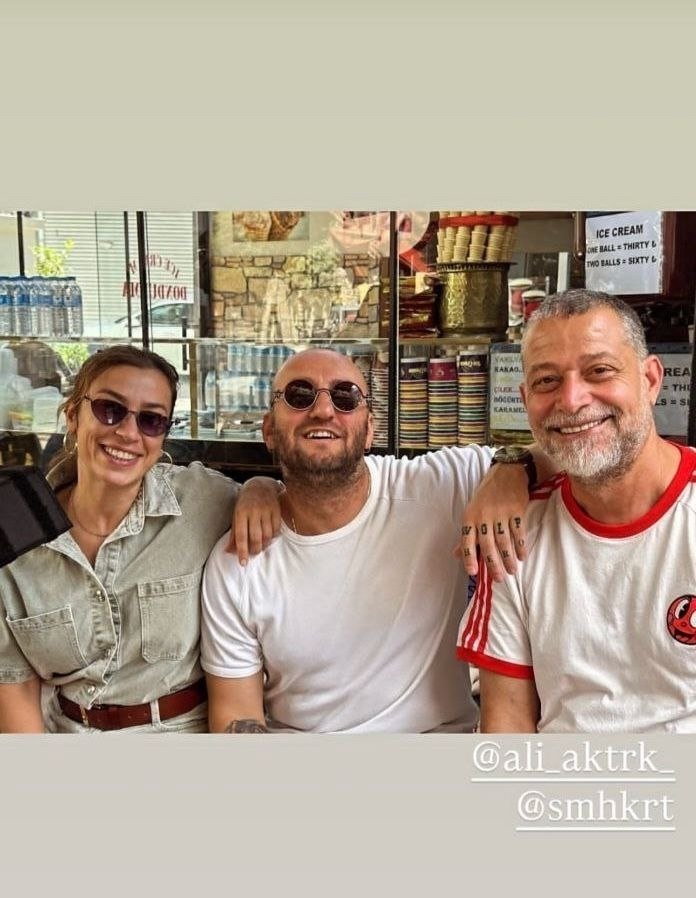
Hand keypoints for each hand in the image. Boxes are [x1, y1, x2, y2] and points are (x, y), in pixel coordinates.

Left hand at [226, 477, 282, 563]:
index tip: (243, 563)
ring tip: (261, 546)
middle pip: (256, 538)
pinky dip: (273, 537)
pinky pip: (276, 529)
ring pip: (268, 535)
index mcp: (240, 513)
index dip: (242, 551)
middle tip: (253, 554)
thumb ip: (233, 535)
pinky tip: (269, 538)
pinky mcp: (276, 509)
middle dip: (255, 550)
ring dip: (265, 545)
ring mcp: (266, 510)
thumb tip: (228, 552)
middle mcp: (254, 511)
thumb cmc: (244, 504)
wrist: (259, 485)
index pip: (241, 536)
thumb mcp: (236, 516)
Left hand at [455, 463, 529, 581]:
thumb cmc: (486, 495)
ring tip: (512, 571)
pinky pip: (518, 532)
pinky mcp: (516, 511)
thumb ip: (467, 534)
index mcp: (470, 517)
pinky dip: (520, 546)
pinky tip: (522, 556)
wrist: (506, 473)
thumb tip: (455, 554)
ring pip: (504, 541)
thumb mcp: (472, 511)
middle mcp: (483, 516)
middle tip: (499, 578)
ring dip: (508, 558)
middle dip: (493, 564)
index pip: (467, 540)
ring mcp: (500, 514)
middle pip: (487, 545)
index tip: (472, 573)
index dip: (469, 557)